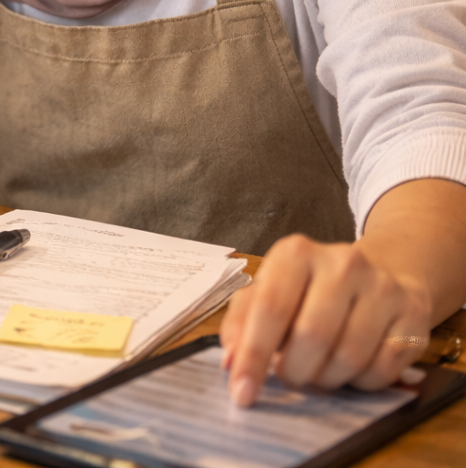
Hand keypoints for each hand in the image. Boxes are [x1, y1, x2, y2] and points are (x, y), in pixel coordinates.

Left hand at [220, 235, 431, 405]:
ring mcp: (382, 287)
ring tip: (319, 369)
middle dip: (294, 370)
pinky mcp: (413, 316)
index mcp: (296, 253)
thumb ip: (243, 322)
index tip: (242, 391)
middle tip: (290, 375)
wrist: (380, 275)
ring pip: (348, 357)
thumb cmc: (310, 290)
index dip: (253, 354)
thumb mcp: (270, 291)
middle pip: (311, 335)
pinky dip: (360, 381)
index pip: (270, 307)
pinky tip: (351, 368)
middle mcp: (342, 263)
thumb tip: (231, 360)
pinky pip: (382, 369)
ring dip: (326, 378)